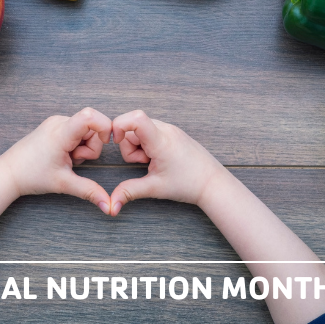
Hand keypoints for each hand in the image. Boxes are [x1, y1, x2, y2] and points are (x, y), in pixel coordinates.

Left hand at [0, 108, 113, 213]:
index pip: (90, 116)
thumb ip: (89, 191)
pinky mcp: (54, 126)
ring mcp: (56, 122)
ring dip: (83, 147)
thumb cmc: (32, 176)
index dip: (104, 126)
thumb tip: (109, 206)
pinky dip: (75, 144)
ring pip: (85, 130)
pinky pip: (76, 131)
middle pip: (92, 127)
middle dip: (91, 146)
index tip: (106, 142)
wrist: (9, 172)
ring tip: (67, 159)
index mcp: (61, 133)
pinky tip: (63, 155)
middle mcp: (59, 122)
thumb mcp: (64, 184)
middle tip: (74, 161)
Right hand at [108, 110, 229, 215]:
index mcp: (161, 141)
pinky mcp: (173, 132)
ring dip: (139, 145)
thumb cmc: (188, 184)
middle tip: (143, 162)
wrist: (212, 183)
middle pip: (133, 126)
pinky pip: (151, 131)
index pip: (136, 118)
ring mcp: (171, 129)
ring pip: (141, 129)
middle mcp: (166, 129)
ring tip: (152, 161)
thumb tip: (112, 204)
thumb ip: (129, 192)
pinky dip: (148, 144)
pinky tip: (158, 158)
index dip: (119, 125)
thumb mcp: (155, 188)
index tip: (116, 141)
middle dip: (129, 145)